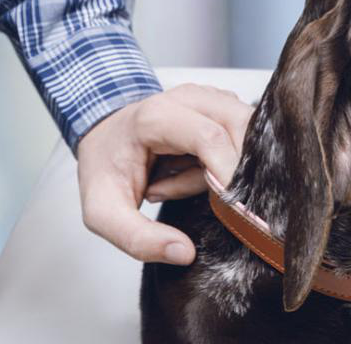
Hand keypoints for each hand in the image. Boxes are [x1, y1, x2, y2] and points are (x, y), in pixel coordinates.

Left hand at [76, 84, 252, 264]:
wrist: (104, 134)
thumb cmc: (104, 167)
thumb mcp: (103, 213)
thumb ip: (137, 238)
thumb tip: (185, 253)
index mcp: (156, 116)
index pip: (210, 137)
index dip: (230, 173)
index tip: (236, 210)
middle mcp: (188, 98)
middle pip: (240, 126)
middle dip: (237, 170)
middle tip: (209, 200)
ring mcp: (209, 97)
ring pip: (247, 129)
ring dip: (231, 166)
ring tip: (189, 183)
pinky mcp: (223, 105)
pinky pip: (245, 133)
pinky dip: (231, 159)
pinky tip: (198, 171)